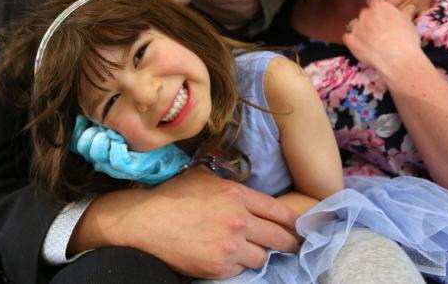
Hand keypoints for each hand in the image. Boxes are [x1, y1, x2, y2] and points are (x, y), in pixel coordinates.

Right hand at [69, 167, 299, 278]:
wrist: (146, 222)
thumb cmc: (174, 196)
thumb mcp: (204, 177)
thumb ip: (229, 183)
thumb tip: (244, 187)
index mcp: (238, 195)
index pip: (278, 211)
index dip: (294, 221)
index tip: (301, 227)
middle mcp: (239, 220)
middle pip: (279, 237)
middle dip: (289, 243)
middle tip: (293, 245)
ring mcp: (230, 246)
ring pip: (262, 257)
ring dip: (259, 254)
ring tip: (250, 250)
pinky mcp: (219, 267)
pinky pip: (242, 270)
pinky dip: (240, 265)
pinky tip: (231, 257)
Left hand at [343, 0, 422, 74]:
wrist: (397, 58)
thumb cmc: (406, 39)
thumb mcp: (409, 23)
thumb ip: (405, 13)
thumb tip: (409, 8)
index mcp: (379, 6)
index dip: (376, 5)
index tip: (380, 12)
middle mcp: (365, 14)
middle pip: (364, 13)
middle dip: (369, 19)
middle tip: (378, 30)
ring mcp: (357, 27)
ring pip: (354, 24)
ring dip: (359, 29)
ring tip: (369, 39)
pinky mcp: (351, 41)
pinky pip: (347, 37)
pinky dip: (352, 41)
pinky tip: (360, 46)